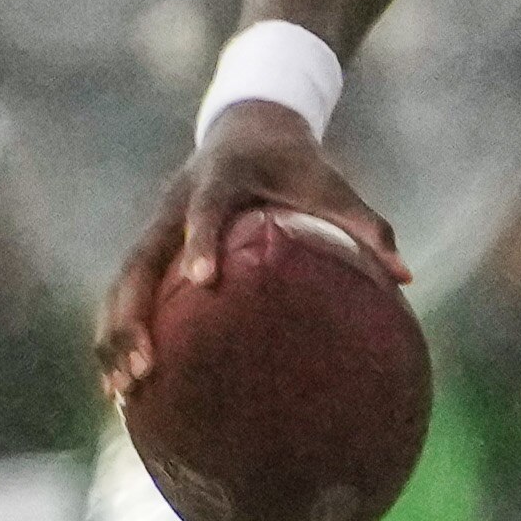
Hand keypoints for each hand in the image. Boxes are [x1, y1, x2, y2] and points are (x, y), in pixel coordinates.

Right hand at [92, 100, 406, 396]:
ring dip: (115, 336)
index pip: (205, 208)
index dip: (200, 240)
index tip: (202, 281)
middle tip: (144, 369)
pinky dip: (117, 335)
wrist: (247, 126)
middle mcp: (175, 203)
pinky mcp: (149, 246)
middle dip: (132, 316)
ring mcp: (155, 226)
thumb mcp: (331, 185)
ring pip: (121, 282)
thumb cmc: (296, 164)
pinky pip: (123, 292)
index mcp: (221, 178)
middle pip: (138, 260)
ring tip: (121, 395)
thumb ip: (365, 225)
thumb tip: (405, 276)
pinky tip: (119, 388)